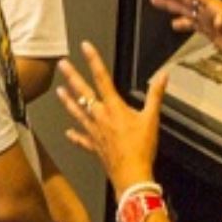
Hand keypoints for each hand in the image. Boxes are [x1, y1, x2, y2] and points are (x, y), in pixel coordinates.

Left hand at [57, 41, 166, 192]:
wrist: (132, 173)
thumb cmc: (142, 147)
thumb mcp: (152, 118)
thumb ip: (156, 95)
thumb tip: (163, 75)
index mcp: (114, 107)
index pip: (102, 78)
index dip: (94, 61)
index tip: (85, 48)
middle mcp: (100, 117)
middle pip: (83, 93)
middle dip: (72, 77)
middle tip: (61, 64)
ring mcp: (94, 131)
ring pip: (77, 113)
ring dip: (68, 101)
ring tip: (58, 91)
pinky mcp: (94, 146)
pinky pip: (82, 139)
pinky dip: (75, 135)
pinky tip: (68, 132)